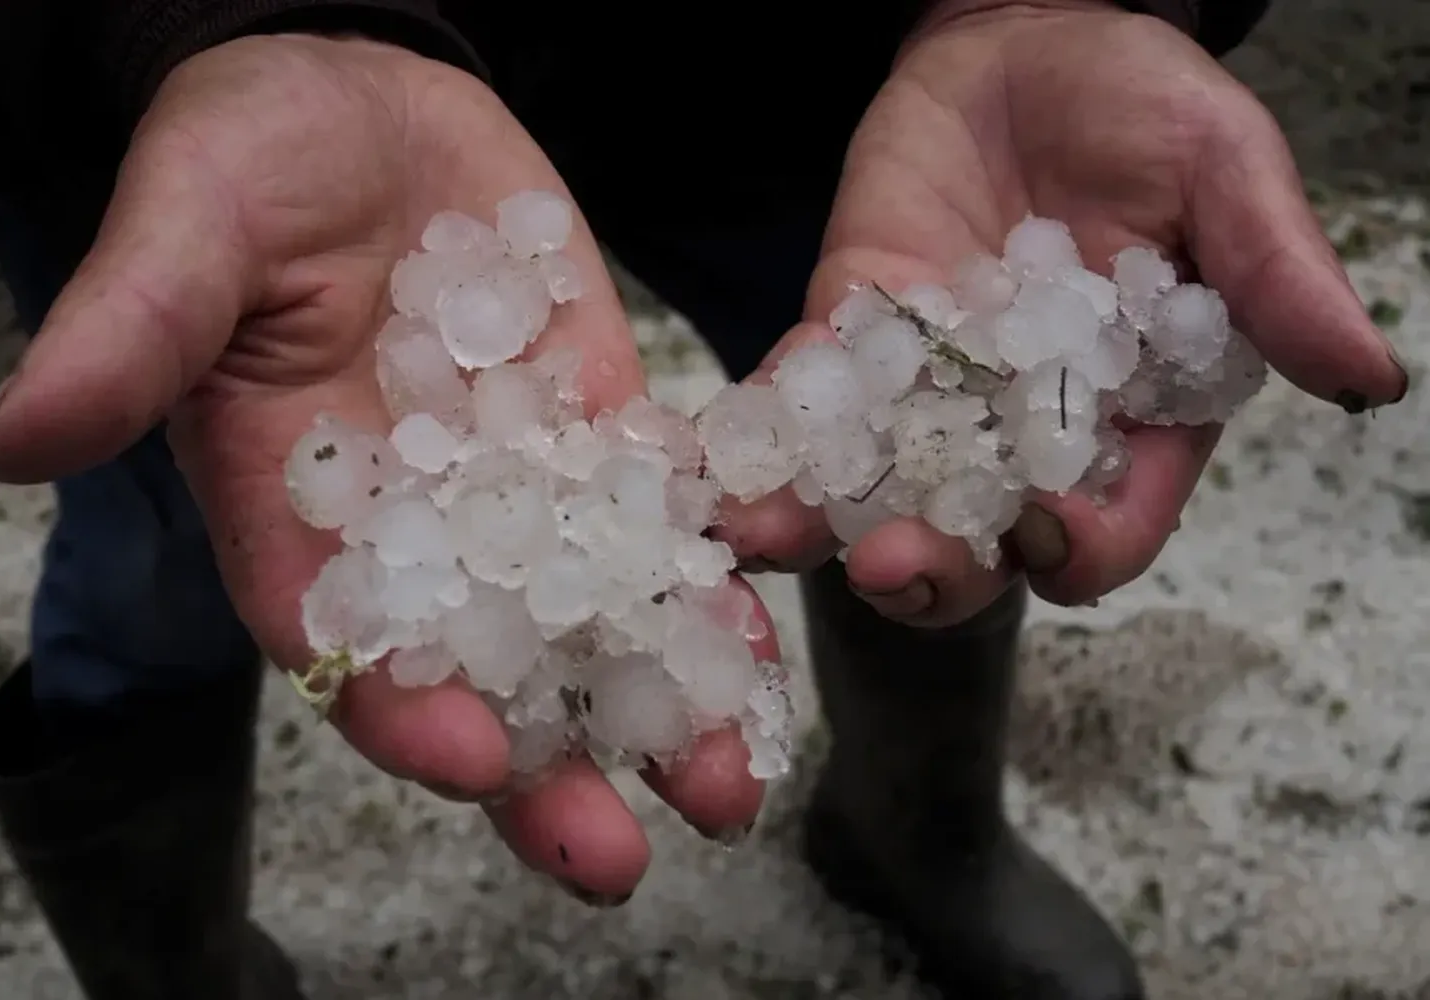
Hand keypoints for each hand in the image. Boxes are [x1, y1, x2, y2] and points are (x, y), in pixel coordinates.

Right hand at [0, 35, 765, 899]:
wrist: (357, 101)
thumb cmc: (245, 159)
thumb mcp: (182, 233)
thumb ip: (129, 335)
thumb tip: (9, 437)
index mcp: (297, 511)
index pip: (341, 639)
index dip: (400, 709)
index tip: (470, 764)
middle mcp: (417, 525)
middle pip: (483, 670)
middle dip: (551, 766)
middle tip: (626, 852)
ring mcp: (517, 482)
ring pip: (590, 614)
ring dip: (660, 698)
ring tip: (732, 773)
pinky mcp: (595, 424)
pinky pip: (658, 513)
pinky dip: (709, 574)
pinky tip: (764, 632)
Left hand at [717, 0, 1406, 624]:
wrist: (1024, 33)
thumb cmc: (1139, 101)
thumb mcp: (1223, 173)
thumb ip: (1274, 276)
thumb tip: (1370, 378)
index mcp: (1130, 416)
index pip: (1108, 524)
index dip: (1081, 549)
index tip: (1045, 534)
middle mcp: (1023, 430)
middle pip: (979, 544)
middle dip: (934, 571)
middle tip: (886, 567)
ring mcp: (927, 392)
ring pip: (878, 497)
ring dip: (822, 532)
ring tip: (770, 544)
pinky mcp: (851, 336)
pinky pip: (803, 405)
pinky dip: (764, 439)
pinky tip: (724, 474)